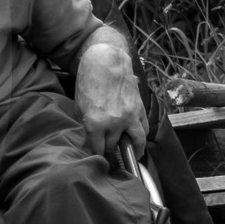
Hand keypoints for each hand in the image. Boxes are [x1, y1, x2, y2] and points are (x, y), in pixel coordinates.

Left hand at [74, 39, 147, 156]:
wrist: (105, 62)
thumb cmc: (88, 83)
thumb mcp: (80, 107)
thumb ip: (87, 125)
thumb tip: (92, 140)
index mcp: (96, 124)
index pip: (98, 149)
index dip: (97, 156)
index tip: (98, 161)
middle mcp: (114, 123)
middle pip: (114, 147)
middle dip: (111, 154)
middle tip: (111, 160)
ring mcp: (130, 116)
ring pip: (137, 142)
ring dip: (135, 150)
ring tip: (133, 156)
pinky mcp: (139, 108)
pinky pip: (144, 128)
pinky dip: (142, 136)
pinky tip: (139, 140)